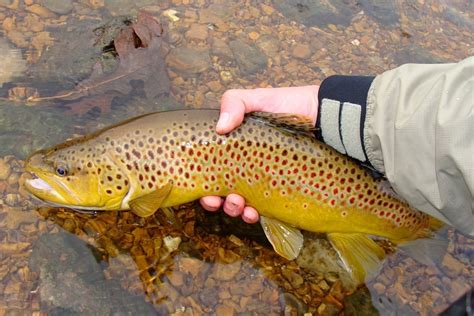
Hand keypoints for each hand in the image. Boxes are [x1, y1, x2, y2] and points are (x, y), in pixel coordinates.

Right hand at [200, 85, 319, 222]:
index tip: (203, 190)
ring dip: (232, 209)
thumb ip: (234, 103)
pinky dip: (252, 215)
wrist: (325, 117)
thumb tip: (220, 128)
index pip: (211, 168)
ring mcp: (263, 180)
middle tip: (217, 201)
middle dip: (215, 201)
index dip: (203, 182)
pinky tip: (253, 213)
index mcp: (235, 146)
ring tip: (238, 205)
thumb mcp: (259, 98)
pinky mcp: (280, 190)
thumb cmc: (290, 105)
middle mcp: (245, 165)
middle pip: (221, 190)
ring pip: (239, 203)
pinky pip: (262, 209)